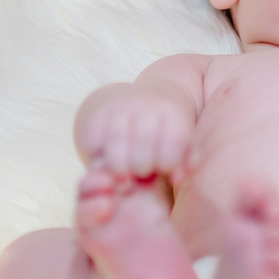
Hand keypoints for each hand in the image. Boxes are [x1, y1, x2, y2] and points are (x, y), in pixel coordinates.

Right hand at [79, 91, 193, 180]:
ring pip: (116, 138)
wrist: (144, 99)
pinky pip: (93, 136)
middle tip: (141, 174)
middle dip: (142, 165)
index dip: (167, 161)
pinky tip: (105, 161)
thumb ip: (185, 164)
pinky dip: (97, 153)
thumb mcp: (183, 143)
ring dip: (119, 165)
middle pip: (143, 138)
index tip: (163, 169)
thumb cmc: (166, 133)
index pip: (173, 138)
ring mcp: (119, 107)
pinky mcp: (97, 113)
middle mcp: (146, 105)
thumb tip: (176, 179)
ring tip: (123, 176)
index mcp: (172, 112)